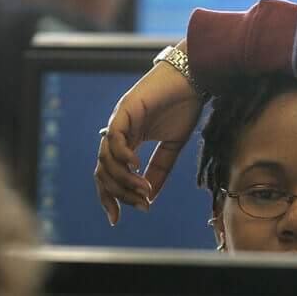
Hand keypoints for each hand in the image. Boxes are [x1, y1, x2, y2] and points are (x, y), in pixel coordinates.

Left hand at [94, 41, 204, 225]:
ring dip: (124, 180)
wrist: (193, 76)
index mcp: (127, 142)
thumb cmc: (184, 106)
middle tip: (140, 204)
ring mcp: (119, 121)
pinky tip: (137, 167)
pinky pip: (114, 139)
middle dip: (118, 194)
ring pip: (106, 159)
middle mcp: (118, 133)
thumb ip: (159, 171)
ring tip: (143, 189)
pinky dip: (123, 156)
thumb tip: (147, 198)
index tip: (117, 219)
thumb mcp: (172, 147)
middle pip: (103, 172)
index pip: (107, 175)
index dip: (109, 198)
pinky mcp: (125, 110)